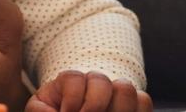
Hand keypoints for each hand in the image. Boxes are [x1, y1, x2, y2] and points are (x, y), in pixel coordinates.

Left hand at [28, 71, 152, 111]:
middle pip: (101, 80)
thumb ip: (41, 110)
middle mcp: (95, 83)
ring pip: (125, 88)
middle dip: (93, 104)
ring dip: (115, 108)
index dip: (73, 99)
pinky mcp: (134, 107)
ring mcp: (115, 94)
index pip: (74, 77)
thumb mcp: (42, 110)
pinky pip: (144, 101)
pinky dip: (136, 111)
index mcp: (70, 82)